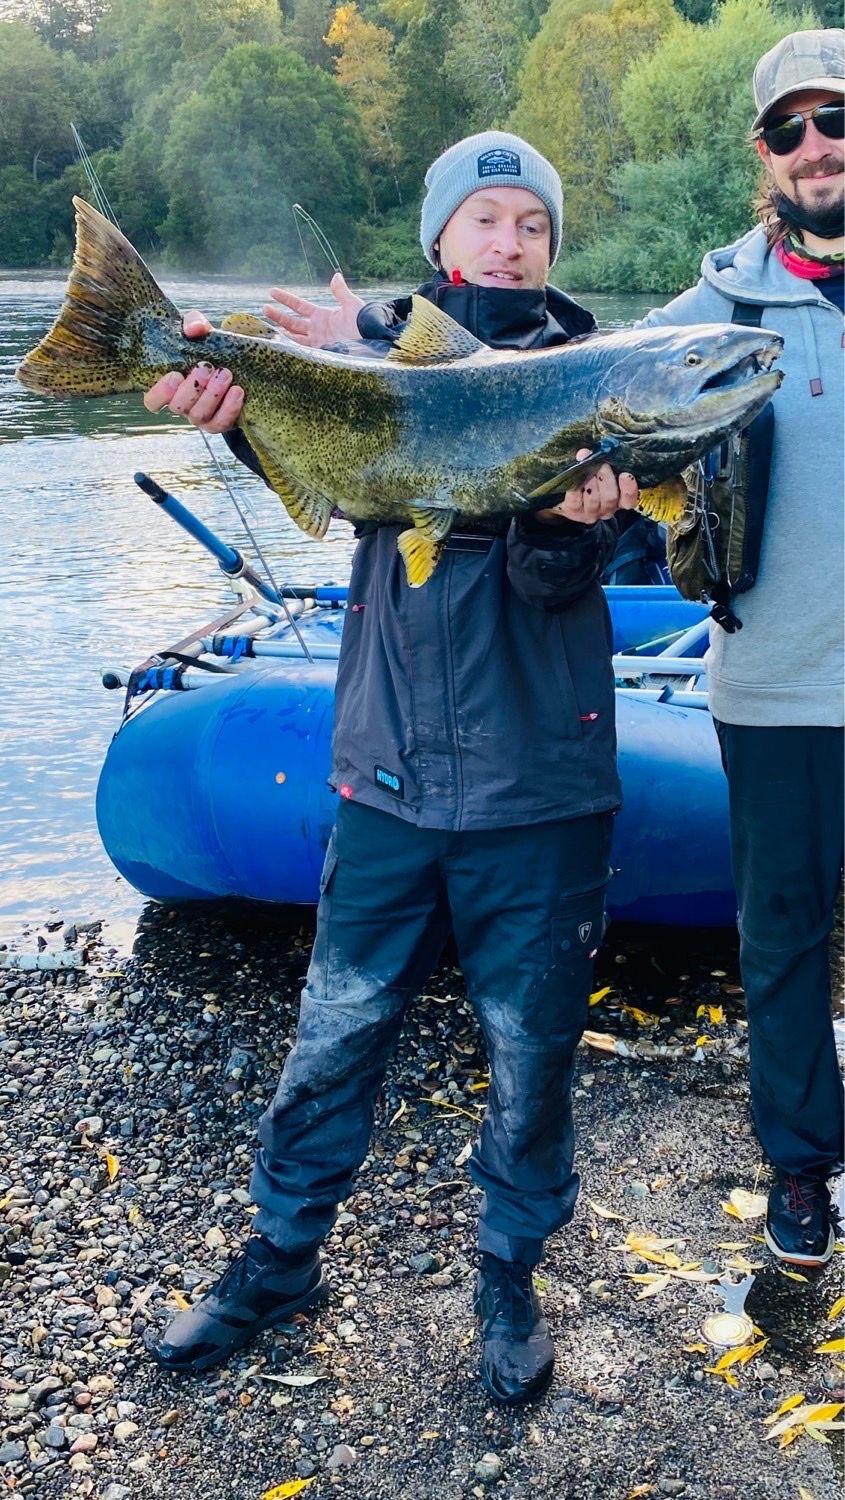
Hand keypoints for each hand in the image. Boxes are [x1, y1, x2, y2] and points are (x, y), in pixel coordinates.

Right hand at [143, 311, 244, 432]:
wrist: (234, 358)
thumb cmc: (206, 344)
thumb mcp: (199, 329)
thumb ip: (193, 323)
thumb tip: (194, 330)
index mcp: (168, 387)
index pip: (152, 401)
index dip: (161, 392)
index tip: (176, 374)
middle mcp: (181, 405)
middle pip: (178, 407)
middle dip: (192, 388)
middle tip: (206, 367)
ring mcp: (199, 416)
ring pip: (199, 415)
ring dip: (212, 395)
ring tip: (225, 373)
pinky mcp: (219, 422)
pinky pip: (221, 423)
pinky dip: (229, 408)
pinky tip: (237, 390)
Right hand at [263, 271, 363, 347]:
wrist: (373, 343)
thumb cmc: (365, 323)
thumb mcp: (352, 305)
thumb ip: (341, 292)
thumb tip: (336, 275)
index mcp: (323, 316)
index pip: (299, 306)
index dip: (286, 299)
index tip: (271, 292)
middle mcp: (317, 330)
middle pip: (292, 322)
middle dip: (278, 315)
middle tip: (263, 308)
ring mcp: (317, 343)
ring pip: (294, 337)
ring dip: (281, 331)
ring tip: (266, 327)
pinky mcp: (319, 354)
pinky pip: (301, 351)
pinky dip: (290, 348)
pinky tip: (279, 344)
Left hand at [534, 448, 638, 524]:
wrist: (564, 493)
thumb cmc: (588, 476)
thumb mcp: (601, 470)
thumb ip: (605, 461)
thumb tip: (596, 449)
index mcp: (618, 500)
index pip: (629, 500)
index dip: (629, 488)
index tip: (625, 475)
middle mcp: (606, 509)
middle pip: (610, 497)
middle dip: (605, 478)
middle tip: (601, 463)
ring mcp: (590, 513)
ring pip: (593, 499)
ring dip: (590, 481)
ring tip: (586, 467)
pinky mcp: (574, 512)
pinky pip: (575, 500)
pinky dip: (575, 486)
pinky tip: (574, 476)